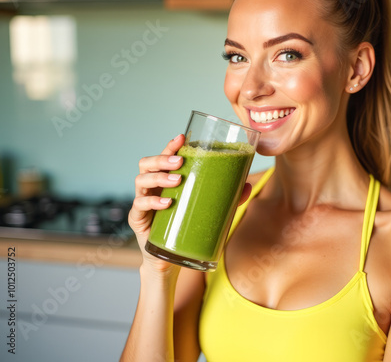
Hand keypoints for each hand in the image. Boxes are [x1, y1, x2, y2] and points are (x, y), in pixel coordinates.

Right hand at [128, 133, 251, 273]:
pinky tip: (167, 202)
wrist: (170, 258)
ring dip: (159, 177)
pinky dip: (153, 202)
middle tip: (180, 162)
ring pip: (140, 180)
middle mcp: (151, 187)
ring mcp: (142, 202)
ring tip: (178, 180)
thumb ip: (226, 198)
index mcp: (164, 180)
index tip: (182, 138)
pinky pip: (139, 205)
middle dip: (162, 159)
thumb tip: (247, 185)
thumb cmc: (186, 227)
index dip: (170, 146)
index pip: (163, 157)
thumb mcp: (207, 210)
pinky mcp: (137, 219)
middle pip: (146, 163)